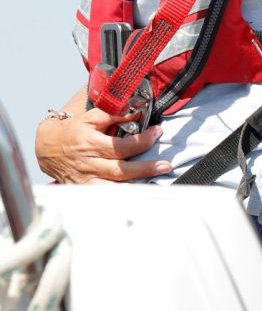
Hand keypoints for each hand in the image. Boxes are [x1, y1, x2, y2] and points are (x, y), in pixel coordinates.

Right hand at [35, 108, 171, 183]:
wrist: (47, 147)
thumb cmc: (73, 130)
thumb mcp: (91, 117)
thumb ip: (114, 114)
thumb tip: (137, 112)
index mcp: (90, 143)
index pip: (120, 145)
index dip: (141, 140)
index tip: (157, 132)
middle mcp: (88, 164)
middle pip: (120, 170)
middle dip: (145, 168)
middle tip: (165, 165)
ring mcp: (85, 180)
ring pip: (112, 188)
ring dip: (135, 187)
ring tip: (155, 183)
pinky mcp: (83, 190)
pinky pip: (103, 196)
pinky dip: (119, 198)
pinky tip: (135, 196)